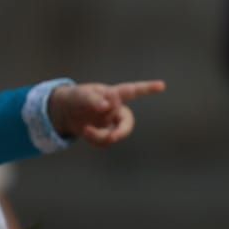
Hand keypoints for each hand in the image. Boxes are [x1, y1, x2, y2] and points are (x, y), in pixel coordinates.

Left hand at [48, 80, 166, 146]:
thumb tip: (107, 106)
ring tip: (85, 129)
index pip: (132, 91)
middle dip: (121, 132)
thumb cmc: (76, 98)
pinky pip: (104, 143)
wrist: (66, 112)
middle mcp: (116, 110)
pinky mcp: (106, 135)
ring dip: (99, 136)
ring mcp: (112, 123)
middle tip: (112, 138)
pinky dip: (93, 140)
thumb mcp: (80, 96)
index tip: (162, 85)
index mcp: (113, 95)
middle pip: (128, 122)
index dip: (147, 88)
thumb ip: (93, 99)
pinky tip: (86, 132)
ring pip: (114, 135)